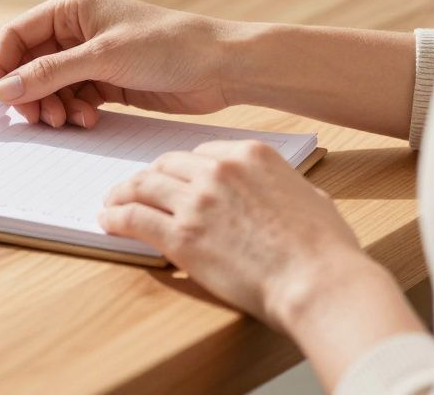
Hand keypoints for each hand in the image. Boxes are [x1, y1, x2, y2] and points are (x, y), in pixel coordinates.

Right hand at [0, 0, 237, 127]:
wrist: (220, 67)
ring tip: (70, 120)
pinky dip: (74, 111)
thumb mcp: (101, 58)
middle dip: (31, 93)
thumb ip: (48, 74)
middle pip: (31, 65)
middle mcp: (78, 29)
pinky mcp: (108, 80)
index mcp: (72, 8)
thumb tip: (3, 90)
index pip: (17, 35)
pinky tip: (88, 119)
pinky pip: (73, 97)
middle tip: (41, 119)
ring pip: (51, 86)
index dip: (1, 67)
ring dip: (54, 106)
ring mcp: (92, 56)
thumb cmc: (166, 46)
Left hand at [99, 140, 368, 329]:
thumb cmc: (324, 248)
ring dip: (122, 194)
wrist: (317, 281)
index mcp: (251, 155)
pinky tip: (108, 223)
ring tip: (111, 203)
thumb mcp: (310, 197)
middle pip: (167, 165)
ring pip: (143, 186)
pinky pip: (134, 219)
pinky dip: (116, 218)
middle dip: (148, 177)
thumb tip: (282, 193)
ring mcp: (197, 200)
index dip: (182, 168)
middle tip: (135, 189)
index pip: (201, 153)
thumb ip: (284, 186)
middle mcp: (219, 170)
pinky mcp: (180, 235)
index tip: (172, 179)